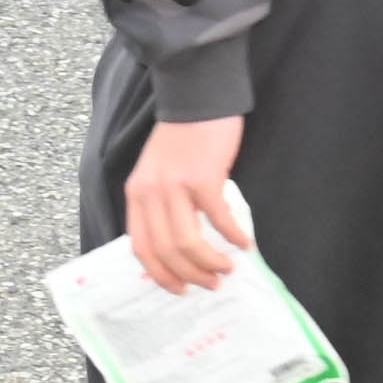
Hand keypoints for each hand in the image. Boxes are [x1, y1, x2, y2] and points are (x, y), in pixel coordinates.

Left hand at [122, 117, 248, 294]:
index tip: (180, 288)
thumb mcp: (158, 171)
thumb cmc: (183, 134)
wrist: (198, 94)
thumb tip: (179, 245)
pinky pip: (219, 219)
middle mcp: (151, 194)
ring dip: (210, 262)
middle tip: (212, 284)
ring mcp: (176, 187)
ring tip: (228, 268)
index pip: (142, 248)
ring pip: (189, 243)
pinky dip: (233, 235)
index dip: (160, 274)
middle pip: (166, 252)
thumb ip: (160, 203)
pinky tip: (245, 242)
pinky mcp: (204, 178)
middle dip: (191, 275)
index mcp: (137, 194)